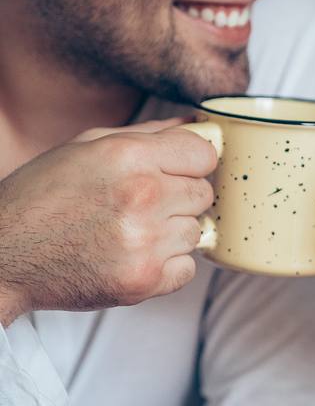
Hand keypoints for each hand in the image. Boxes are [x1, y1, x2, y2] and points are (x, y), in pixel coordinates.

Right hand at [0, 118, 215, 323]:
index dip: (190, 163)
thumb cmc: (42, 199)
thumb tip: (197, 125)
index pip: (203, 154)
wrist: (4, 257)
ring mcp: (146, 242)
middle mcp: (142, 196)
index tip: (175, 171)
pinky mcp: (145, 280)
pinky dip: (168, 265)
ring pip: (196, 231)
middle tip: (143, 204)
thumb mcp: (85, 149)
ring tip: (131, 231)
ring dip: (172, 232)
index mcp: (127, 157)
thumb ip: (148, 134)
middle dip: (180, 197)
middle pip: (204, 193)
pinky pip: (188, 269)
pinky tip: (134, 255)